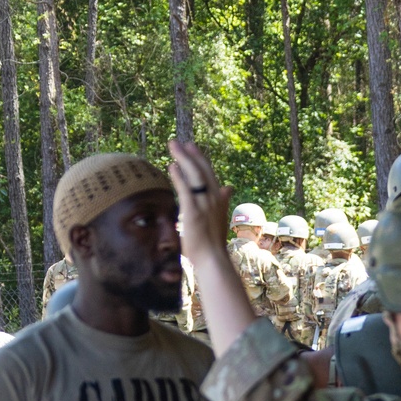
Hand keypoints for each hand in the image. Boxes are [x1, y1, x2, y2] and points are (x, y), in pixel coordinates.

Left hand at [167, 140, 231, 260]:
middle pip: (202, 170)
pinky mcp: (193, 212)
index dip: (200, 159)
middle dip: (190, 154)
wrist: (213, 258)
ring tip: (172, 146)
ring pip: (194, 175)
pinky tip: (172, 166)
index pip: (209, 174)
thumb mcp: (220, 217)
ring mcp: (204, 204)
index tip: (191, 148)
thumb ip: (223, 201)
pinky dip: (179, 177)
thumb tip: (229, 187)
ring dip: (183, 159)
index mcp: (219, 199)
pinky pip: (186, 190)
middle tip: (179, 142)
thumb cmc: (214, 242)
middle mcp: (214, 198)